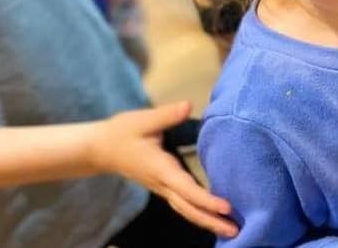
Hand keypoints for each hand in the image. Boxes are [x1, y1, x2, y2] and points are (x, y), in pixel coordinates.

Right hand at [87, 102, 237, 236]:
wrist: (100, 149)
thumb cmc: (122, 133)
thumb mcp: (143, 120)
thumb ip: (167, 115)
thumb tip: (188, 105)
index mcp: (160, 169)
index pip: (186, 189)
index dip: (206, 199)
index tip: (226, 207)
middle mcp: (163, 184)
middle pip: (189, 208)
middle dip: (212, 220)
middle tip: (236, 231)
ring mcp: (163, 189)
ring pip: (186, 210)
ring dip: (208, 221)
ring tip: (231, 230)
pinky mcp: (165, 188)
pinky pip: (184, 205)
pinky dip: (200, 214)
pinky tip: (215, 217)